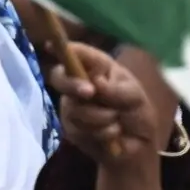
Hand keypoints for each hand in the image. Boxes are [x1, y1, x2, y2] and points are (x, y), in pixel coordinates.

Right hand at [49, 42, 166, 166]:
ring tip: (117, 120)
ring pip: (74, 108)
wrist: (138, 144)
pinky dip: (101, 132)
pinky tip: (113, 133)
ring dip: (102, 117)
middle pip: (60, 77)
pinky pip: (79, 129)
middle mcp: (80, 83)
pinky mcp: (71, 129)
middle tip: (90, 92)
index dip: (64, 49)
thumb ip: (116, 90)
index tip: (51, 45)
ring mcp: (72, 106)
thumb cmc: (136, 111)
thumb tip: (96, 83)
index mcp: (97, 68)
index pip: (77, 54)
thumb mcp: (134, 96)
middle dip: (73, 85)